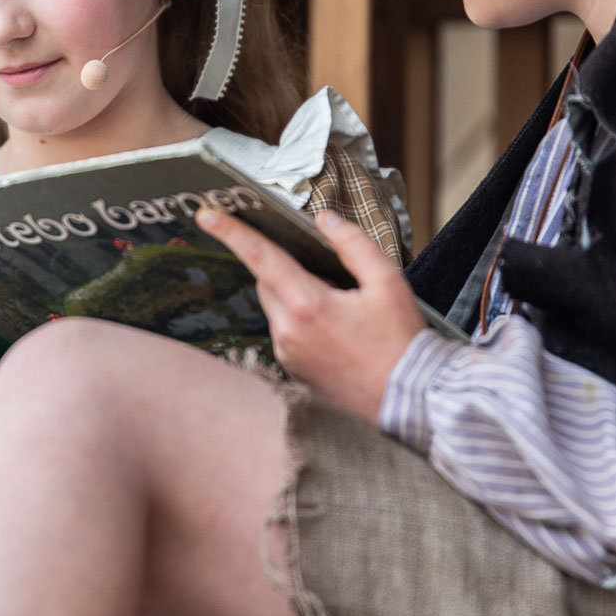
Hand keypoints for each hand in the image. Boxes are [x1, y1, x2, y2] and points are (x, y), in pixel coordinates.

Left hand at [195, 207, 423, 421]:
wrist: (409, 401)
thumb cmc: (401, 342)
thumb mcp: (388, 282)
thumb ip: (352, 244)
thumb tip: (325, 219)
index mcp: (307, 305)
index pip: (261, 257)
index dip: (231, 232)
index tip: (206, 215)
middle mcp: (287, 333)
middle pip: (267, 283)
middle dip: (286, 270)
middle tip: (330, 278)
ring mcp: (287, 356)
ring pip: (276, 310)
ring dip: (295, 299)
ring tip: (341, 312)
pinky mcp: (293, 373)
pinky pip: (285, 336)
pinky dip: (301, 325)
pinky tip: (337, 335)